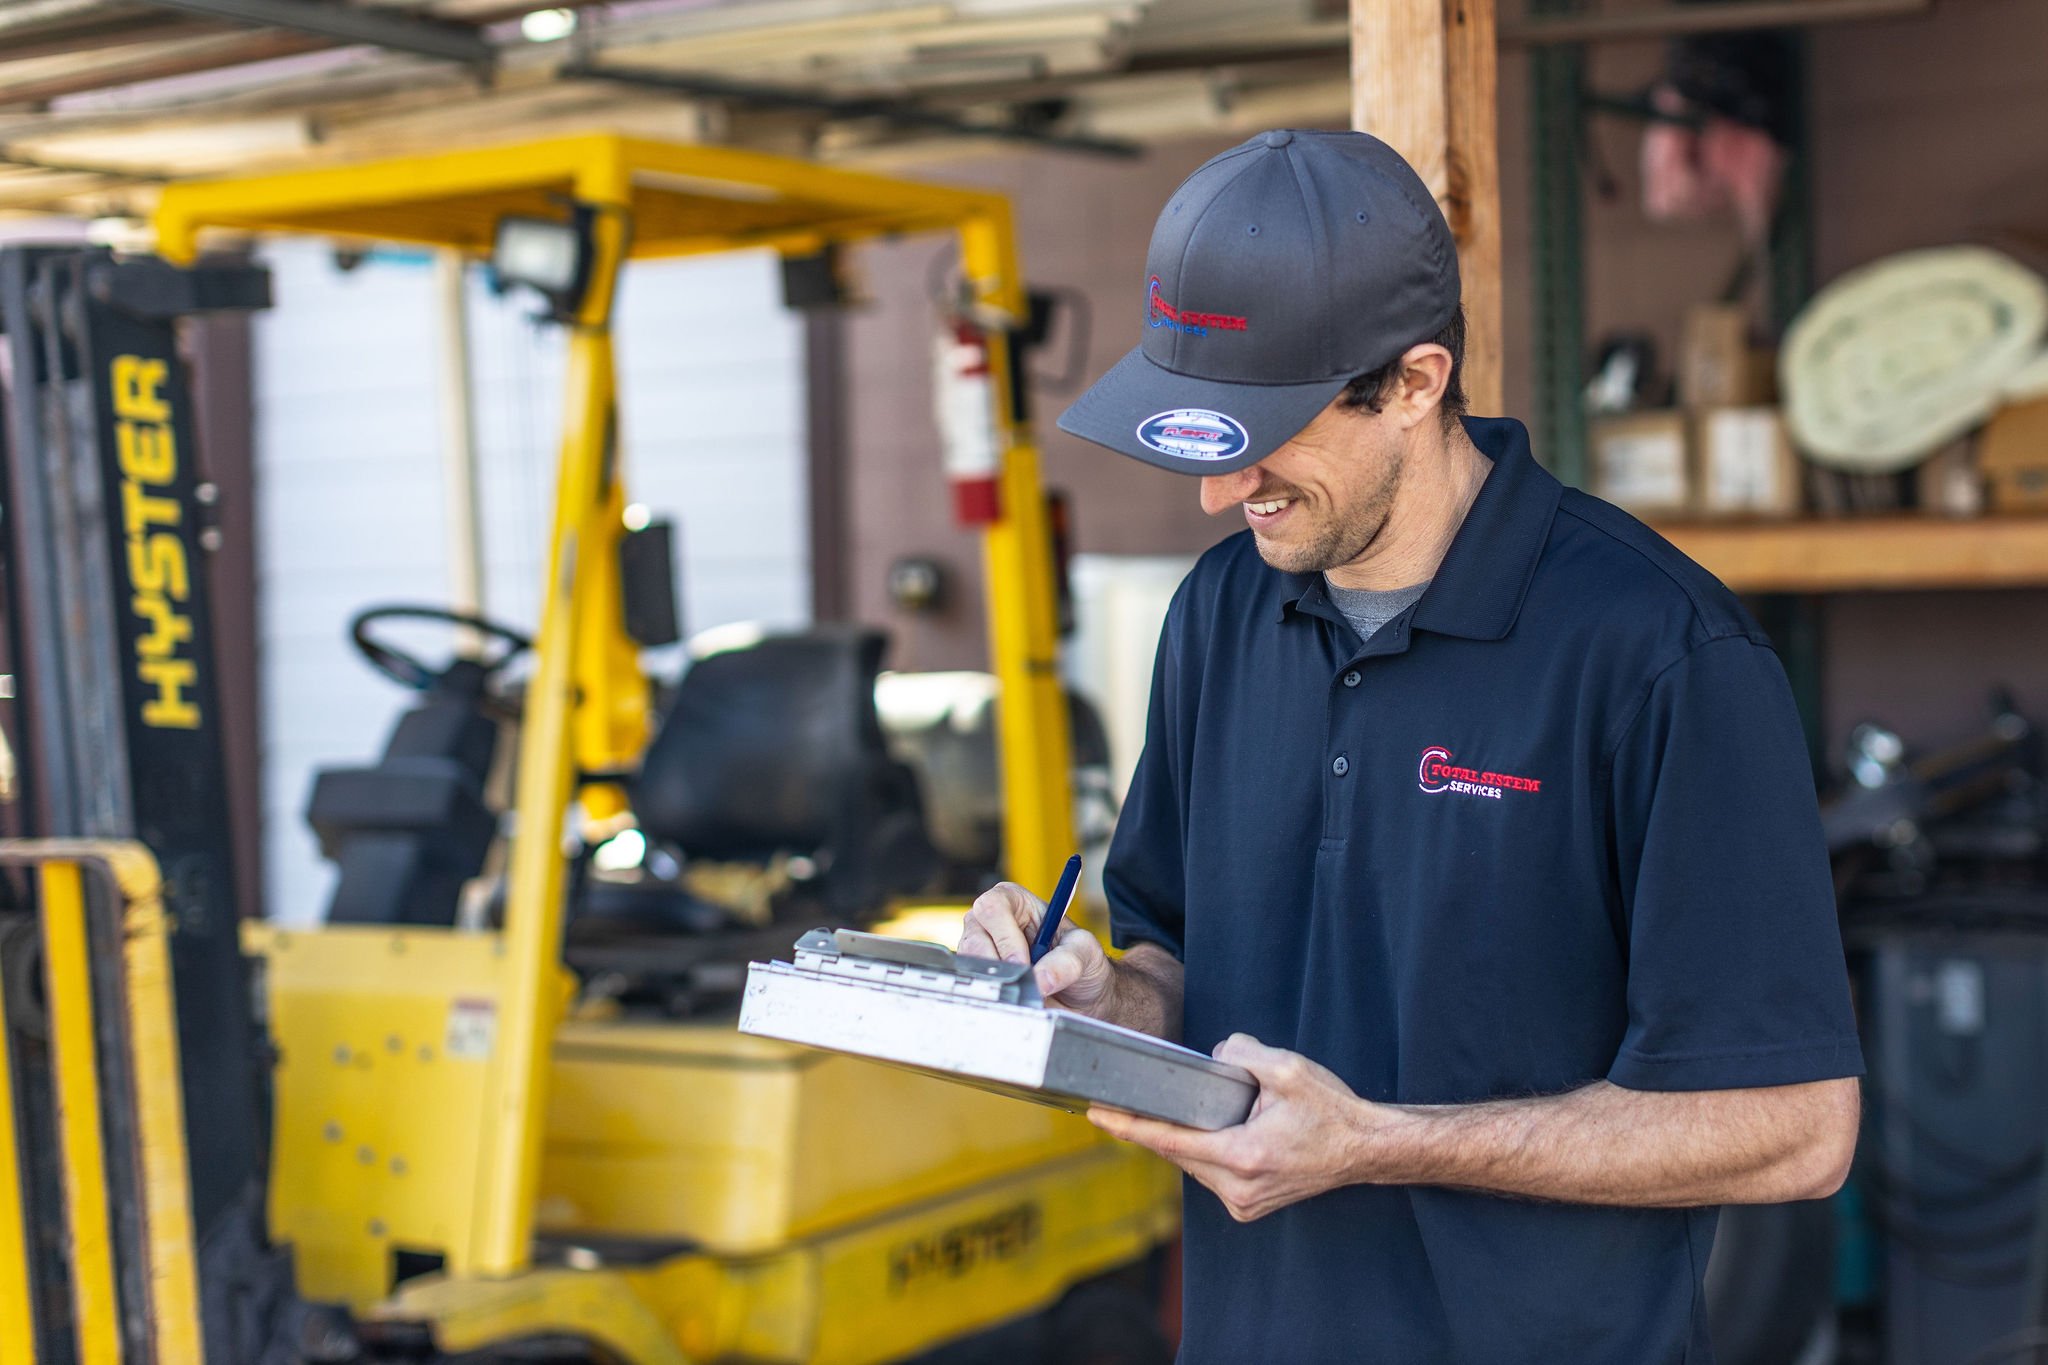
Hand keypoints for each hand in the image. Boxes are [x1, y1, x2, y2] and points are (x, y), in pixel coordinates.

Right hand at [958, 881, 1116, 1016]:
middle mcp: (991, 923)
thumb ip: (1067, 961)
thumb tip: (1041, 978)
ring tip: (1021, 990)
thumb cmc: (1081, 962)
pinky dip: (991, 994)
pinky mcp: (977, 976)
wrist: (1081, 996)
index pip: (993, 906)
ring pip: (970, 964)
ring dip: (996, 982)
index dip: (1005, 936)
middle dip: (999, 964)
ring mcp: (980, 950)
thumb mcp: (1085, 952)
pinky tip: (1011, 997)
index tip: (1023, 963)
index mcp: (1015, 902)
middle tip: (1022, 981)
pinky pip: (972, 985)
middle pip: (974, 937)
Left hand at [1088, 1033, 1400, 1221]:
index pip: (1170, 1142)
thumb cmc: (1331, 1111)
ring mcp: (1244, 1203)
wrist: (1366, 1149)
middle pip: (1176, 1154)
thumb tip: (1214, 1055)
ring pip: (1192, 1166)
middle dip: (1155, 1126)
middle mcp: (1238, 1188)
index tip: (1097, 1114)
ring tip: (1180, 1109)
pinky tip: (1206, 1130)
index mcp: (1243, 1157)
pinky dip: (1202, 1152)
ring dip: (1183, 1140)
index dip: (1129, 1126)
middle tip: (1128, 1098)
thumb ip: (1242, 1053)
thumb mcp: (1288, 1068)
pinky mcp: (1249, 1206)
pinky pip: (1208, 1174)